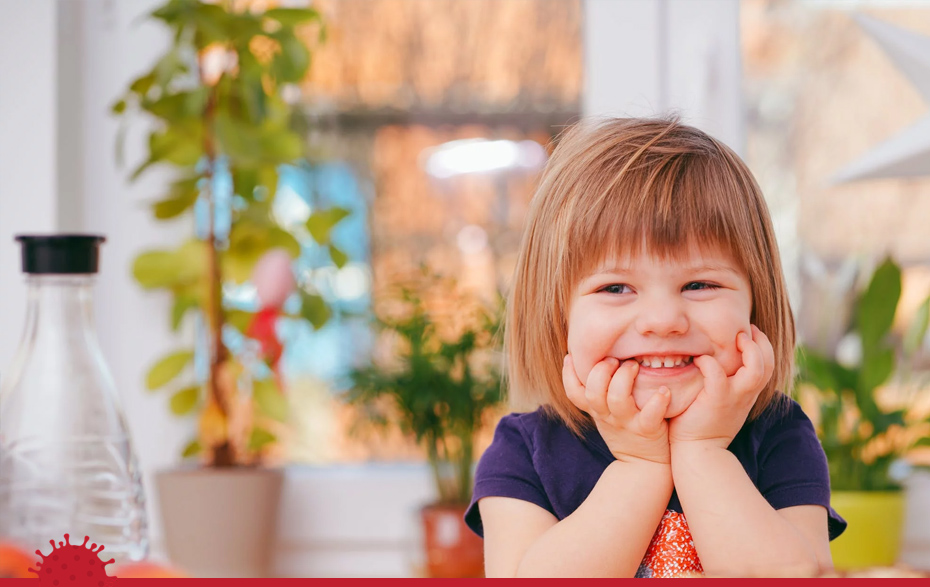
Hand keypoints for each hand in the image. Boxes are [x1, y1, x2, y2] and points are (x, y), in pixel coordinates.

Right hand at [563, 354, 671, 464]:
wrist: (644, 466)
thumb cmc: (626, 431)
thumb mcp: (605, 415)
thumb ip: (600, 392)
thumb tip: (596, 359)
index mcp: (596, 410)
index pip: (573, 393)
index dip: (568, 374)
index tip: (571, 356)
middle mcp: (607, 416)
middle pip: (593, 393)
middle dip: (601, 371)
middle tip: (614, 359)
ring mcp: (626, 423)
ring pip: (617, 400)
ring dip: (624, 378)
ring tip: (634, 365)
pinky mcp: (647, 430)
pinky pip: (650, 415)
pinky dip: (657, 401)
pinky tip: (664, 390)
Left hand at [668, 325, 774, 448]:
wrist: (697, 452)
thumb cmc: (702, 424)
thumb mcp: (721, 402)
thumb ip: (725, 384)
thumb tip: (715, 361)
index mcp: (748, 393)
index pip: (767, 365)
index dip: (763, 346)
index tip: (749, 333)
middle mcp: (746, 394)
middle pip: (769, 364)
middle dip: (761, 342)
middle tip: (746, 330)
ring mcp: (733, 398)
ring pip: (756, 369)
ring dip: (749, 350)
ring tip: (735, 338)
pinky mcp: (716, 401)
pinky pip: (717, 374)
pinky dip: (709, 363)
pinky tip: (699, 359)